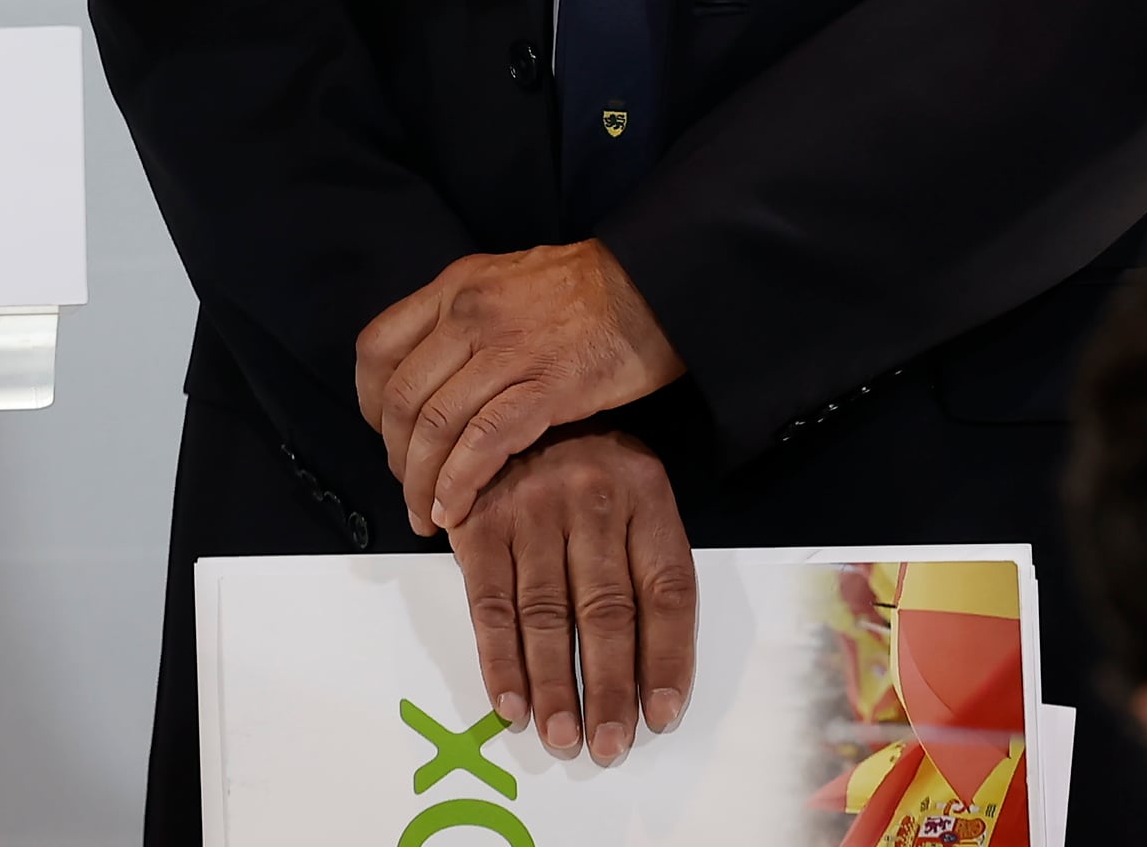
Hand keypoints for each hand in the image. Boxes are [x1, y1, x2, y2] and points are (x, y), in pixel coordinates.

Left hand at [357, 240, 684, 535]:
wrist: (659, 283)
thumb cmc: (592, 289)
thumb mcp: (509, 282)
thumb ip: (469, 320)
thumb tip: (441, 370)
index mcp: (455, 287)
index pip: (377, 348)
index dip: (369, 402)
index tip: (384, 435)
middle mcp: (469, 314)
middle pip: (400, 398)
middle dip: (395, 457)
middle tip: (408, 489)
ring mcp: (506, 349)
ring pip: (435, 425)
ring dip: (420, 482)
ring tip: (426, 516)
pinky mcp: (547, 385)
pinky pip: (483, 442)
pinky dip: (460, 483)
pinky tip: (456, 510)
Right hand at [447, 429, 697, 766]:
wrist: (509, 401)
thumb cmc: (585, 461)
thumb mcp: (635, 489)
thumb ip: (645, 559)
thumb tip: (654, 671)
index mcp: (644, 493)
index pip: (667, 591)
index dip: (667, 660)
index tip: (659, 716)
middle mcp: (591, 499)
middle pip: (607, 612)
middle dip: (608, 688)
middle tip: (607, 746)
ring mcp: (530, 507)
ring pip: (547, 615)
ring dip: (554, 685)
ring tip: (562, 737)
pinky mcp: (478, 519)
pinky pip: (491, 603)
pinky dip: (499, 660)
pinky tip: (510, 702)